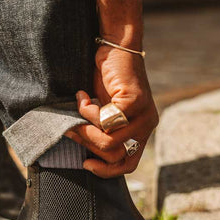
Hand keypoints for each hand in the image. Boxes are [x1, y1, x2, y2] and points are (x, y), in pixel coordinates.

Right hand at [65, 45, 158, 177]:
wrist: (114, 48)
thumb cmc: (104, 81)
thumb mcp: (101, 113)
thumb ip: (99, 133)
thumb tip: (82, 153)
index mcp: (140, 133)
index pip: (128, 165)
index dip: (105, 170)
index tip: (85, 163)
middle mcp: (146, 127)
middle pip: (113, 155)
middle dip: (87, 142)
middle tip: (73, 126)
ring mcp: (144, 115)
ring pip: (108, 141)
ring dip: (85, 126)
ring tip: (79, 107)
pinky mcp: (136, 102)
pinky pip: (106, 121)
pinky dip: (88, 110)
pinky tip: (83, 96)